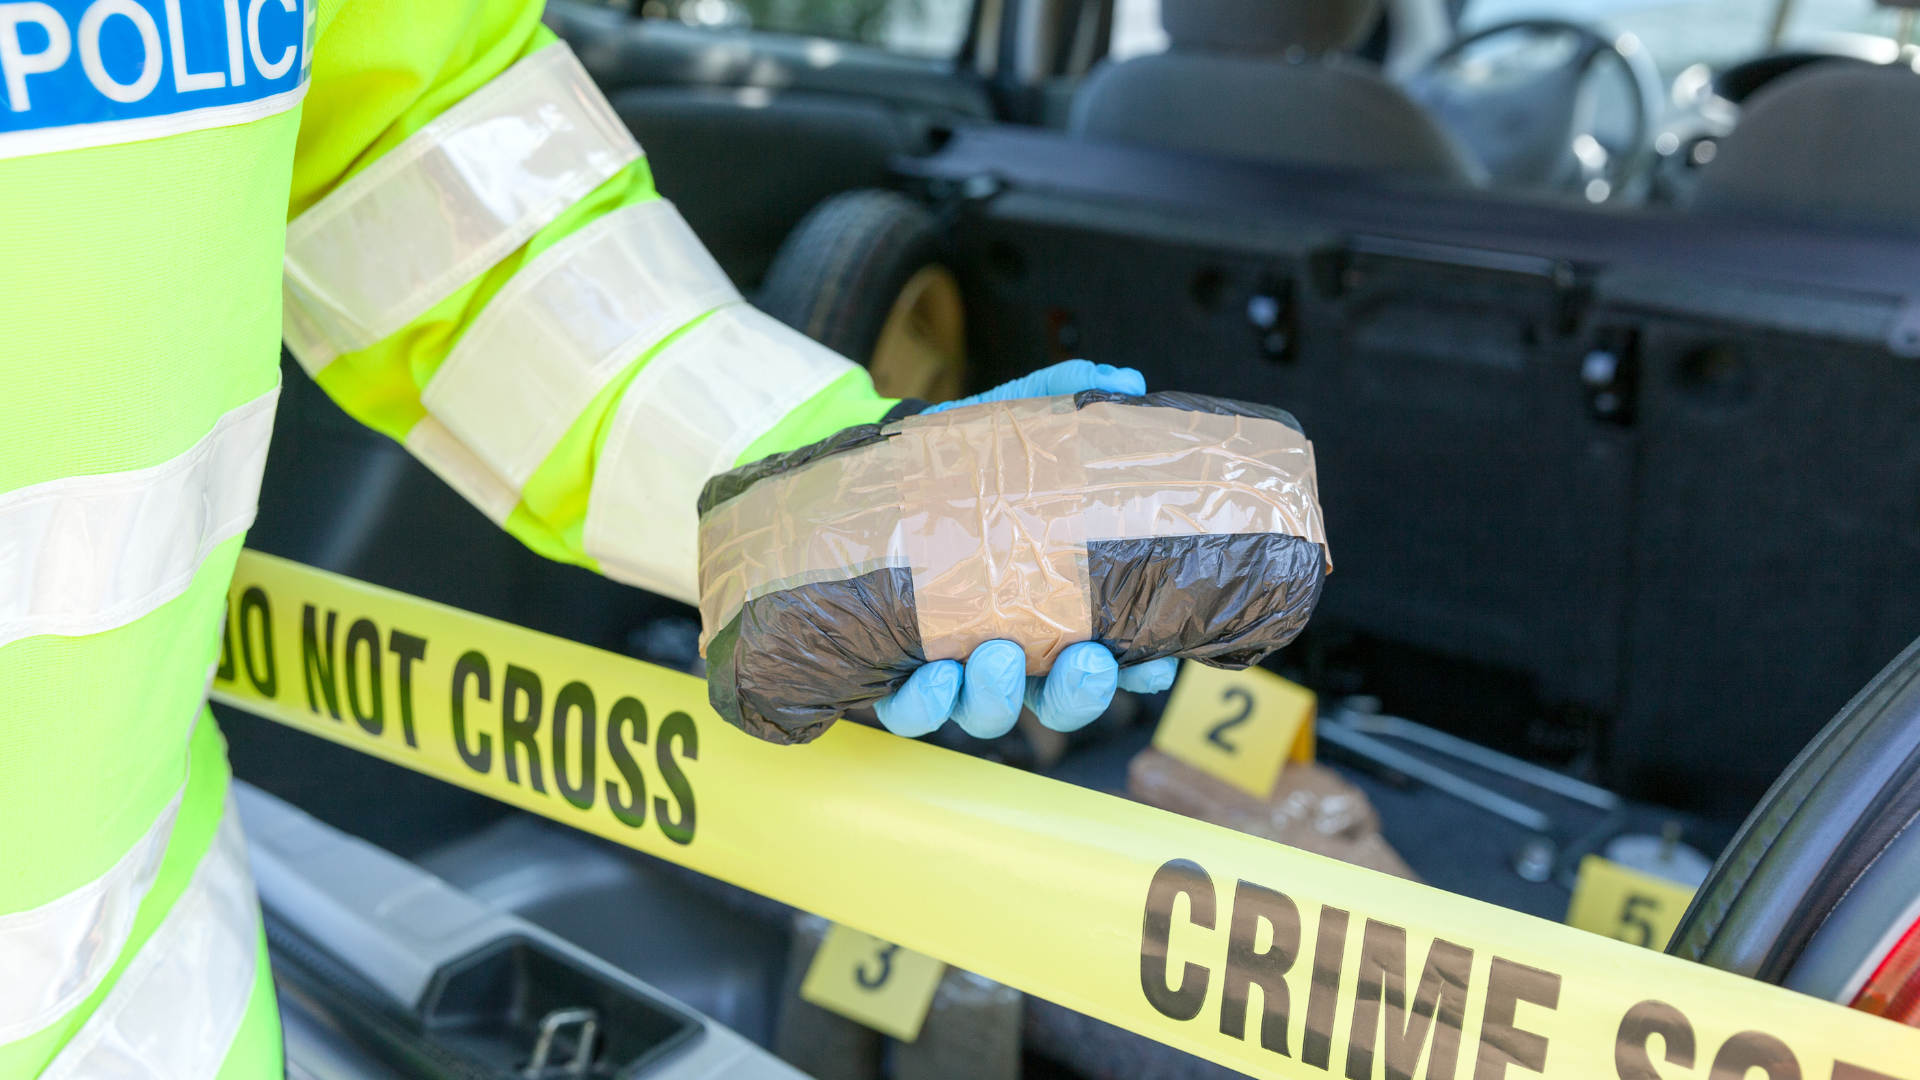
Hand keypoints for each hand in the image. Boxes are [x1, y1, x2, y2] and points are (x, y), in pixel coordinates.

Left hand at [873, 359, 1177, 739]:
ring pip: (989, 713)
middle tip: (1086, 662)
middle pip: (1060, 699)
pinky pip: (913, 714)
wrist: (858, 481)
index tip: (1153, 664)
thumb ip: (1058, 400)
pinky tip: (930, 676)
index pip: (1113, 656)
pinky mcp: (895, 677)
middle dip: (1078, 693)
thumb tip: (1122, 378)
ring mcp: (954, 668)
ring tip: (993, 657)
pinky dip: (924, 704)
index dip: (1139, 672)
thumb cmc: (945, 467)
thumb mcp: (1000, 427)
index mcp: (1051, 606)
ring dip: (997, 696)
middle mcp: (1010, 647)